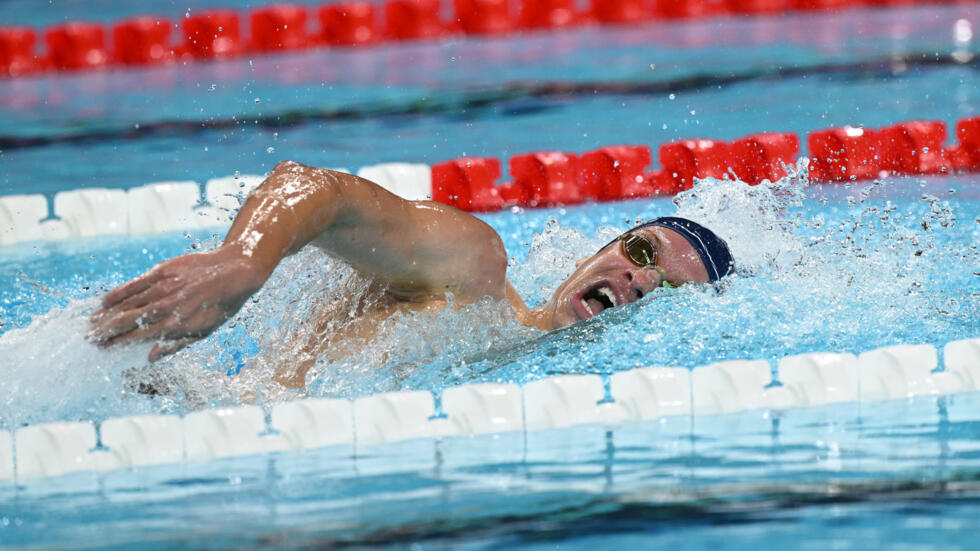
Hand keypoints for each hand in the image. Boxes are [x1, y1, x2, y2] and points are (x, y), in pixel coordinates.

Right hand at [89, 246, 267, 360]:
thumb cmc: (221, 306)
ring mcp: (164, 288)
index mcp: (176, 325)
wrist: (236, 271)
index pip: (137, 337)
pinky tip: (104, 301)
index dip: (116, 343)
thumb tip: (150, 357)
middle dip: (105, 331)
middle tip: (88, 338)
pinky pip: (135, 284)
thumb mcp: (204, 332)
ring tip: (91, 323)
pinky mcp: (163, 271)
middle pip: (126, 321)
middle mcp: (166, 307)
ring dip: (107, 314)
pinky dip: (118, 293)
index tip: (101, 349)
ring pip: (127, 303)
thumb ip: (176, 345)